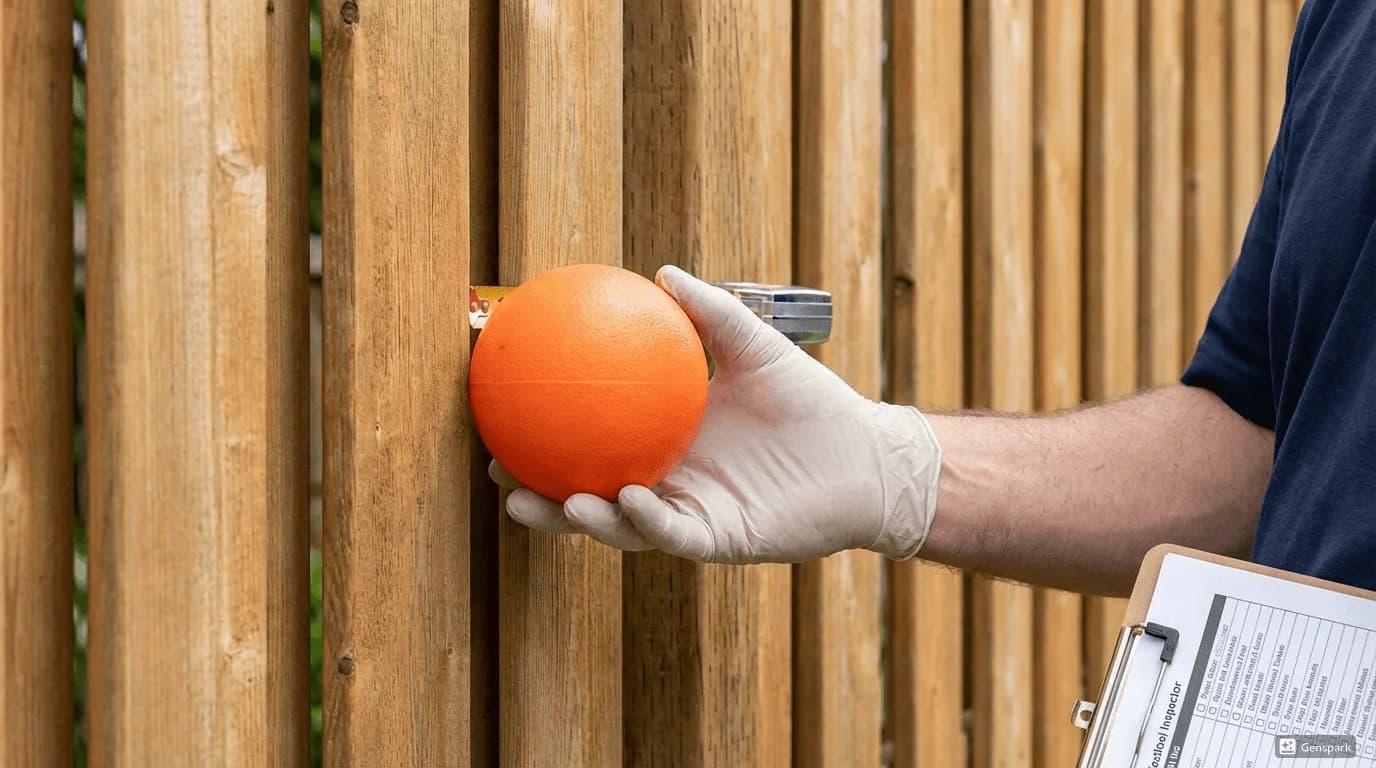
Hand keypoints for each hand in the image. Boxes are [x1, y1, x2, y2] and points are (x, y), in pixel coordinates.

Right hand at [492, 265, 942, 562]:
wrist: (865, 455)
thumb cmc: (812, 401)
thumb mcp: (754, 346)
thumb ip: (710, 312)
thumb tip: (660, 272)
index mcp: (666, 441)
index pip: (596, 443)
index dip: (550, 436)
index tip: (505, 413)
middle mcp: (668, 482)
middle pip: (588, 495)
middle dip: (540, 493)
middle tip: (497, 473)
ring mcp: (690, 515)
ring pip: (619, 526)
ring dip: (579, 518)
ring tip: (537, 501)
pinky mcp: (720, 541)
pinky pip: (673, 534)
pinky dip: (645, 520)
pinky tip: (623, 498)